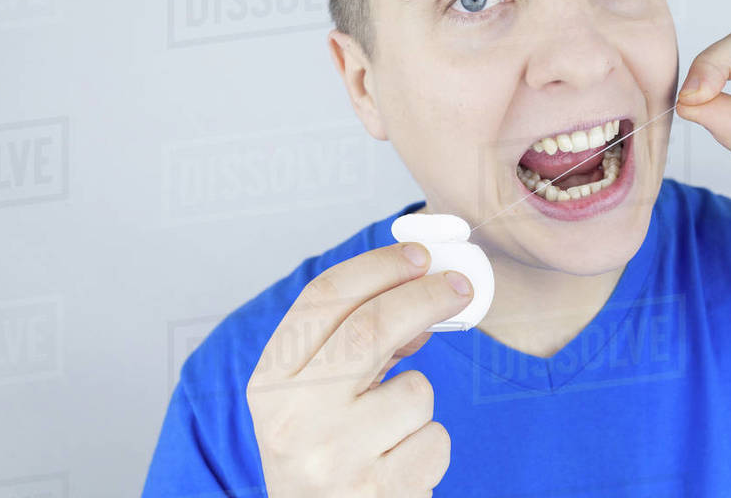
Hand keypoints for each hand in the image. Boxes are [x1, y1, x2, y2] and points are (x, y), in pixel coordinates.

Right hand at [246, 242, 473, 496]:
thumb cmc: (325, 454)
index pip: (322, 299)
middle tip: (460, 286)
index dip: (377, 266)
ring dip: (420, 402)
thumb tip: (421, 295)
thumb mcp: (317, 397)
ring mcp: (333, 458)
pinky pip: (435, 438)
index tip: (419, 255)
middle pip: (371, 327)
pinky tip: (399, 466)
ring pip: (415, 390)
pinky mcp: (378, 491)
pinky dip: (430, 446)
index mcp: (270, 383)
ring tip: (391, 433)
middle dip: (423, 296)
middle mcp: (292, 419)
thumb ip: (358, 344)